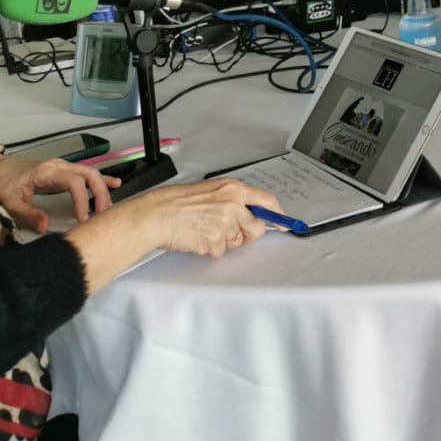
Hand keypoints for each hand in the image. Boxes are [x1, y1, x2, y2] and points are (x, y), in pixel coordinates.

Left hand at [0, 156, 120, 233]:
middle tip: (103, 216)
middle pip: (89, 175)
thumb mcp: (9, 202)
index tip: (83, 220)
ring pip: (90, 173)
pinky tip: (115, 183)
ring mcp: (62, 166)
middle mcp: (59, 166)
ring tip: (108, 208)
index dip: (82, 201)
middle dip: (100, 194)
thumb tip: (46, 227)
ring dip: (102, 189)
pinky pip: (85, 173)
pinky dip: (101, 179)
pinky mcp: (62, 171)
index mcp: (48, 172)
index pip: (74, 183)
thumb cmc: (1, 184)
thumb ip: (28, 214)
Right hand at [142, 177, 281, 257]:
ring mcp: (225, 224)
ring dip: (224, 241)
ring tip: (202, 229)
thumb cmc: (175, 202)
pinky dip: (210, 249)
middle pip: (257, 228)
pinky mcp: (215, 241)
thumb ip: (232, 200)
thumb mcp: (209, 191)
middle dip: (246, 234)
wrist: (155, 215)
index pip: (266, 201)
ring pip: (237, 242)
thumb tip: (249, 215)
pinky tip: (196, 237)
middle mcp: (233, 204)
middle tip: (226, 231)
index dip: (278, 215)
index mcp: (232, 188)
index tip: (285, 223)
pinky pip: (221, 252)